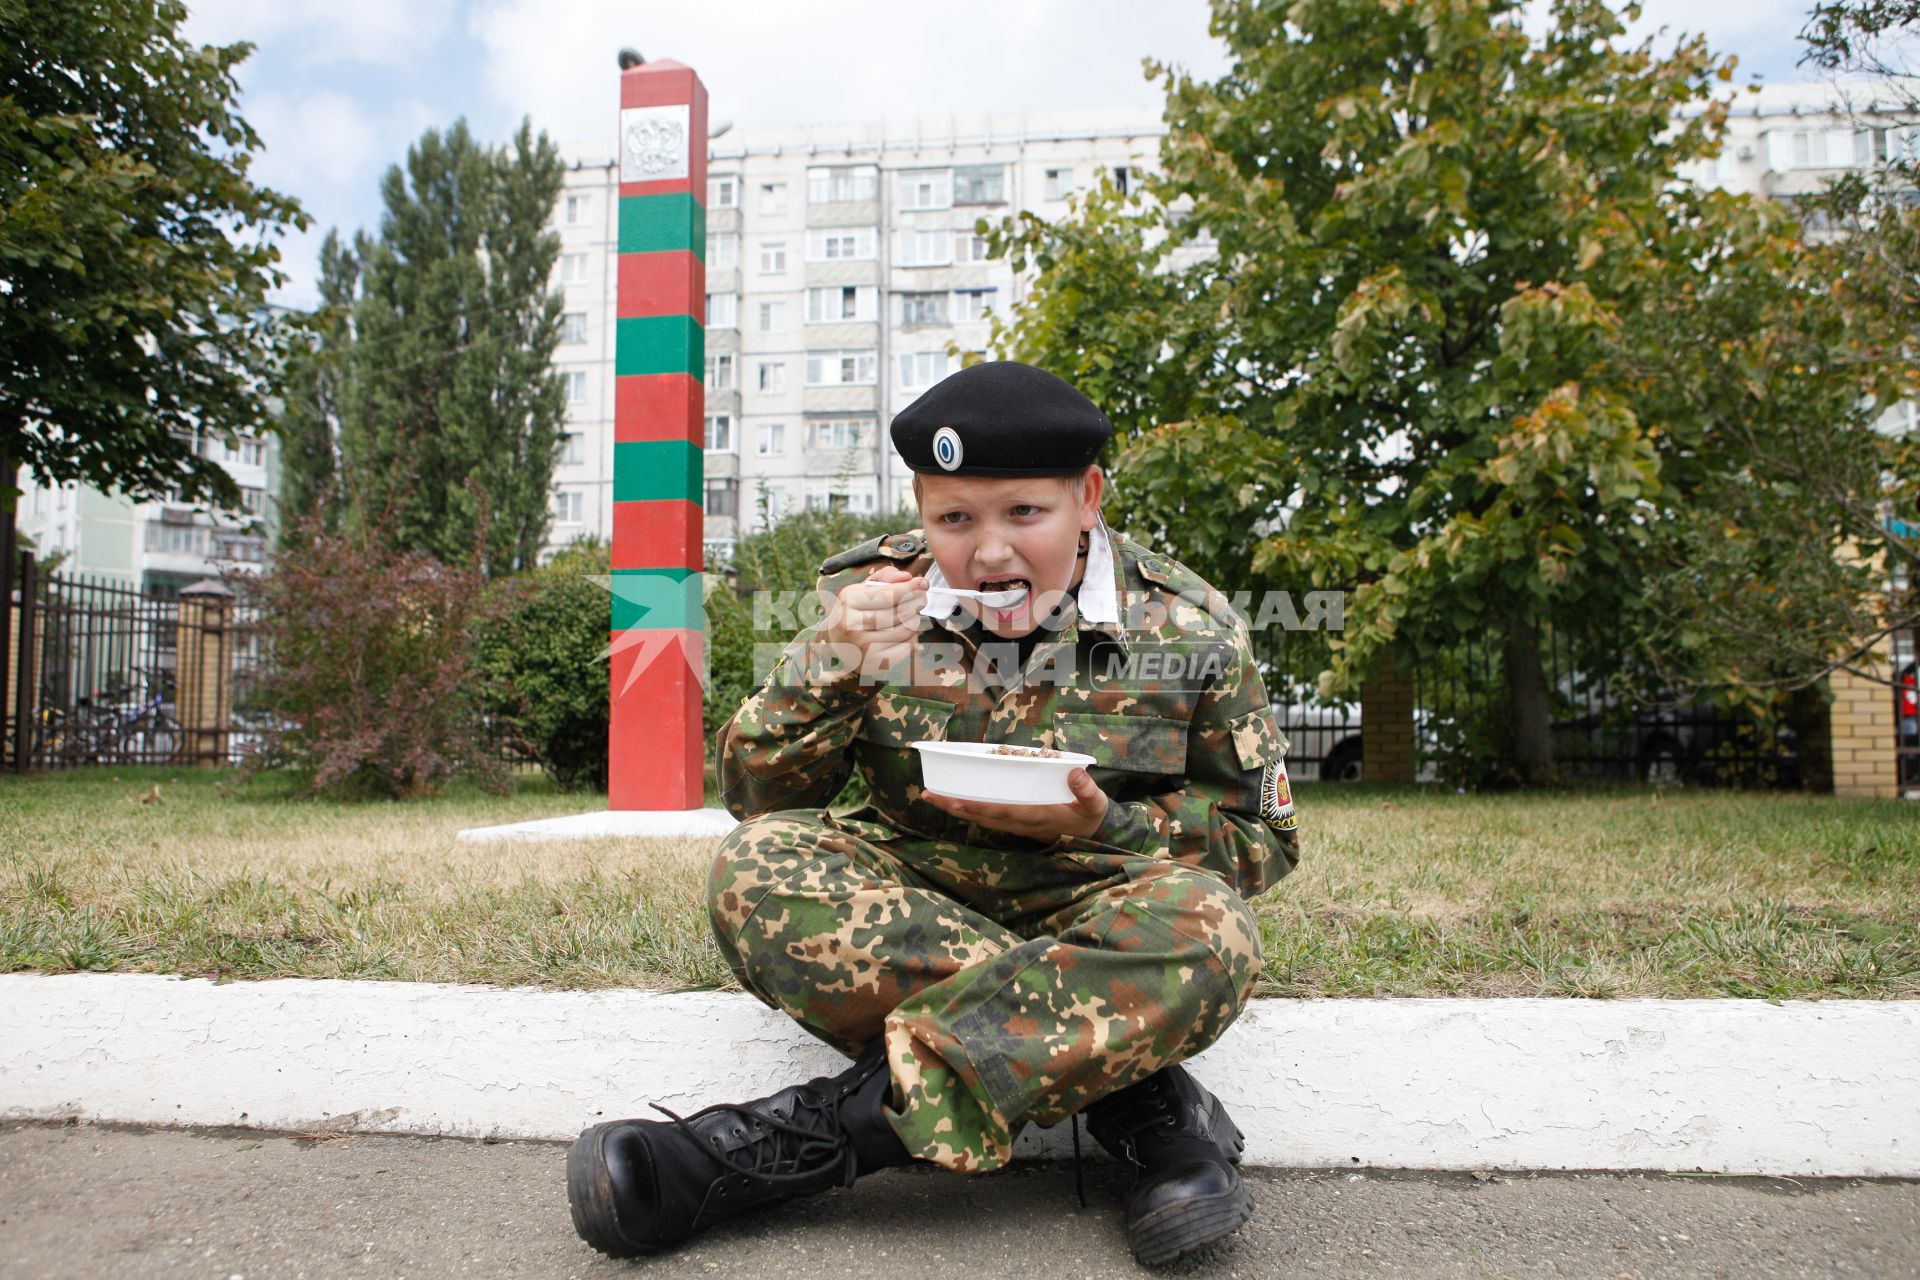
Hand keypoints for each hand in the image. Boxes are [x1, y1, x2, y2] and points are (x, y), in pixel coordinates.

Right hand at [819, 566, 926, 677]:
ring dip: (914, 621)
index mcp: (849, 600)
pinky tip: (905, 634)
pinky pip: (905, 647)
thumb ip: (885, 578)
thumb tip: (906, 577)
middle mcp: (852, 624)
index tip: (923, 583)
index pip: (888, 594)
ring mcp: (863, 646)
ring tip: (911, 616)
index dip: (910, 588)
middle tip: (921, 600)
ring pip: (905, 630)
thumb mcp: (864, 589)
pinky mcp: (874, 662)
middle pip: (899, 612)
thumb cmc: (857, 612)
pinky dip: (911, 639)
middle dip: (916, 604)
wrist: (840, 645)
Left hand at [923, 767, 1110, 842]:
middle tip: (927, 795)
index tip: (956, 802)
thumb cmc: (1090, 816)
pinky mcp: (1016, 822)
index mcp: (1037, 816)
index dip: (978, 808)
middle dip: (955, 807)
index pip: (1002, 812)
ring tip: (932, 796)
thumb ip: (1086, 790)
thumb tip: (1074, 773)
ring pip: (981, 818)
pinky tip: (955, 800)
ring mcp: (1017, 825)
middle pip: (982, 817)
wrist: (1092, 835)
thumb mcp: (1095, 803)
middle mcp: (1021, 822)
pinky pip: (988, 817)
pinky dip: (969, 809)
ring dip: (956, 808)